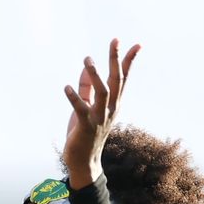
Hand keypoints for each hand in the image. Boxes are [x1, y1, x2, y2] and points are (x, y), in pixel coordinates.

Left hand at [62, 39, 139, 185]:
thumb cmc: (85, 133)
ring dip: (95, 75)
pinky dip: (74, 98)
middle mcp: (110, 109)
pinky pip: (81, 109)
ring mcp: (100, 118)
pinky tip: (66, 87)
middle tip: (114, 41)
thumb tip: (87, 68)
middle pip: (116, 81)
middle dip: (115, 60)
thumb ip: (86, 88)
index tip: (137, 44)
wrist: (84, 161)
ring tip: (88, 60)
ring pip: (103, 92)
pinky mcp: (86, 127)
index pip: (123, 79)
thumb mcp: (87, 107)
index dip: (129, 61)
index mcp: (113, 104)